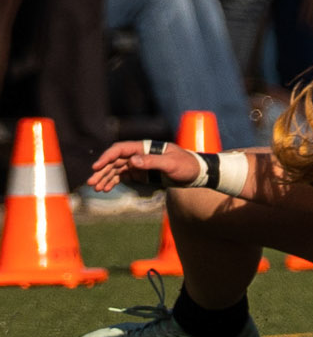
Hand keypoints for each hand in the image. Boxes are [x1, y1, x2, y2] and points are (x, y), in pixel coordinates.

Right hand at [88, 139, 202, 192]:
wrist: (197, 173)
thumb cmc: (186, 166)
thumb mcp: (171, 164)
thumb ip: (152, 161)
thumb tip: (132, 161)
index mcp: (146, 147)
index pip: (121, 149)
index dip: (107, 157)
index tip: (96, 167)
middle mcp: (140, 154)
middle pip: (115, 160)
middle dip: (102, 171)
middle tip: (91, 183)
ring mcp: (139, 163)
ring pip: (117, 169)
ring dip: (105, 178)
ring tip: (97, 188)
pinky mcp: (141, 173)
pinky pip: (123, 176)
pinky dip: (114, 182)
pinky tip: (106, 189)